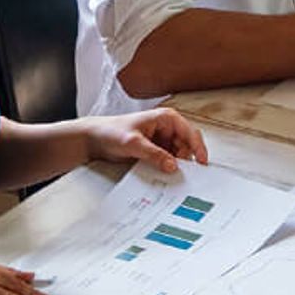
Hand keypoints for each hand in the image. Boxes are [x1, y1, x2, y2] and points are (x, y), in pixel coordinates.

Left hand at [83, 108, 208, 173]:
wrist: (93, 139)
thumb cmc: (110, 132)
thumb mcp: (133, 143)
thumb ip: (154, 154)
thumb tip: (172, 165)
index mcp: (167, 118)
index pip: (190, 133)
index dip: (198, 148)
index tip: (201, 163)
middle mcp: (167, 128)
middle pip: (187, 146)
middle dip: (185, 160)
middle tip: (183, 175)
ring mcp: (162, 140)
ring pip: (178, 155)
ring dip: (176, 166)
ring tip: (170, 176)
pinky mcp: (156, 151)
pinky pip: (168, 161)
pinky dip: (167, 168)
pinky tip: (162, 175)